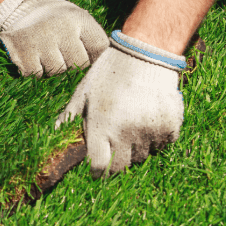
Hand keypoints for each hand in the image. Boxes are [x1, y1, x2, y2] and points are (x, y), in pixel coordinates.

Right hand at [0, 0, 108, 76]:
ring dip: (52, 69)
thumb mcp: (78, 20)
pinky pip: (35, 73)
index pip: (99, 48)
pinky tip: (33, 57)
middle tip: (61, 54)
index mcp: (79, 18)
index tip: (86, 55)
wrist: (21, 6)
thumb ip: (93, 40)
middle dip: (71, 64)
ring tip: (47, 55)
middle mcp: (61, 27)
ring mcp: (41, 40)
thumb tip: (103, 69)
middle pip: (79, 63)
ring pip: (57, 71)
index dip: (94, 56)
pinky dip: (34, 70)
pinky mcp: (22, 51)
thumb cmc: (57, 20)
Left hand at [56, 30, 185, 177]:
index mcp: (100, 125)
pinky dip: (156, 139)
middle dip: (115, 161)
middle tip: (114, 146)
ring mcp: (150, 131)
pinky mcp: (170, 127)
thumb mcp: (84, 92)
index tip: (96, 169)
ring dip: (136, 149)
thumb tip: (55, 134)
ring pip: (143, 156)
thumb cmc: (109, 73)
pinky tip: (149, 121)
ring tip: (131, 126)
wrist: (146, 54)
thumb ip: (70, 116)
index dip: (97, 171)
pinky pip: (162, 145)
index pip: (99, 166)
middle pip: (121, 165)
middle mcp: (125, 132)